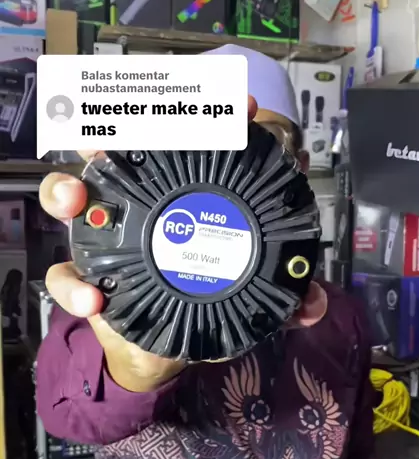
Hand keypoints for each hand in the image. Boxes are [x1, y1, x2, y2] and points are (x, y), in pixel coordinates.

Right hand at [39, 98, 258, 388]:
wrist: (160, 350)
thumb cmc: (200, 304)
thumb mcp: (245, 297)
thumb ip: (282, 300)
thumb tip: (313, 304)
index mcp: (178, 198)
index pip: (187, 142)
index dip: (209, 115)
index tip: (242, 108)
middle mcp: (136, 205)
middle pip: (115, 150)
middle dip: (116, 128)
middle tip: (120, 131)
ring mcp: (102, 239)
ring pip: (68, 195)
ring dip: (65, 188)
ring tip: (75, 198)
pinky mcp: (83, 282)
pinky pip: (64, 278)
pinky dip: (74, 288)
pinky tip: (94, 302)